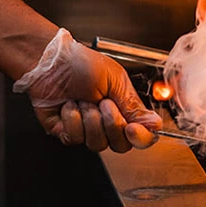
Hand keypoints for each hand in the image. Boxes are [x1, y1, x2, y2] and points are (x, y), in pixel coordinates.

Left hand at [13, 29, 162, 151]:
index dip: (140, 138)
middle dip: (111, 123)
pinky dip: (71, 119)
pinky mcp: (66, 132)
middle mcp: (107, 122)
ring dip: (89, 118)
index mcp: (124, 108)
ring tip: (82, 99)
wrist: (50, 61)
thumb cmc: (81, 63)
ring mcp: (87, 129)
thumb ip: (134, 106)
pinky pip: (75, 138)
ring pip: (97, 144)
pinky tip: (68, 105)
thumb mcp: (115, 80)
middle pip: (120, 145)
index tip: (132, 128)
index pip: (141, 136)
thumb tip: (155, 124)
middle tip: (103, 102)